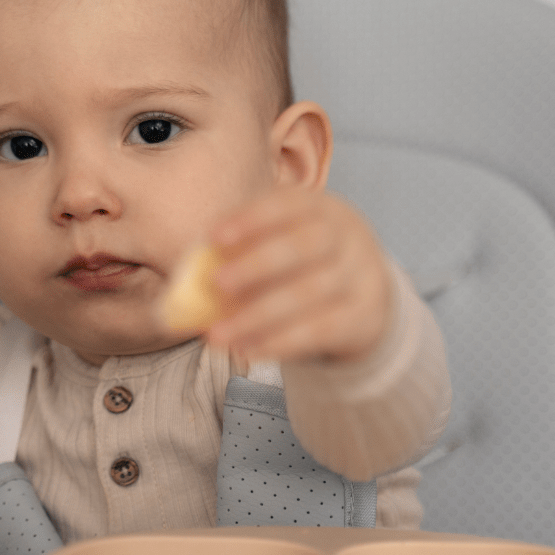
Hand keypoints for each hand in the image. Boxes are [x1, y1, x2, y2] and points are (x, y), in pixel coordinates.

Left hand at [207, 186, 391, 363]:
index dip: (252, 218)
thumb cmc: (305, 267)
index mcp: (322, 209)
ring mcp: (361, 277)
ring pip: (309, 295)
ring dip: (257, 316)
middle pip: (306, 245)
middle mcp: (347, 237)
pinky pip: (320, 331)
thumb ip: (243, 253)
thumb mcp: (284, 246)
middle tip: (216, 284)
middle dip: (257, 264)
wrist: (366, 299)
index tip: (214, 236)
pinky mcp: (363, 317)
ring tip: (217, 335)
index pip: (290, 204)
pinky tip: (248, 350)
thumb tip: (188, 277)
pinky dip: (280, 343)